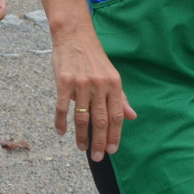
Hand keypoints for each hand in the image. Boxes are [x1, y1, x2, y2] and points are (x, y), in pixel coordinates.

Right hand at [52, 26, 136, 161]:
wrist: (74, 36)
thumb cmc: (93, 58)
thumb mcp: (112, 75)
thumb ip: (121, 97)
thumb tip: (132, 117)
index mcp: (114, 84)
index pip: (117, 116)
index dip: (115, 135)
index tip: (113, 150)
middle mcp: (99, 85)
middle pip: (100, 120)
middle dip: (100, 142)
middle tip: (98, 157)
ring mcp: (81, 84)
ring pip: (82, 117)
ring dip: (82, 136)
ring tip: (82, 148)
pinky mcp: (63, 82)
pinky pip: (61, 107)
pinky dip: (61, 122)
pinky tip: (61, 132)